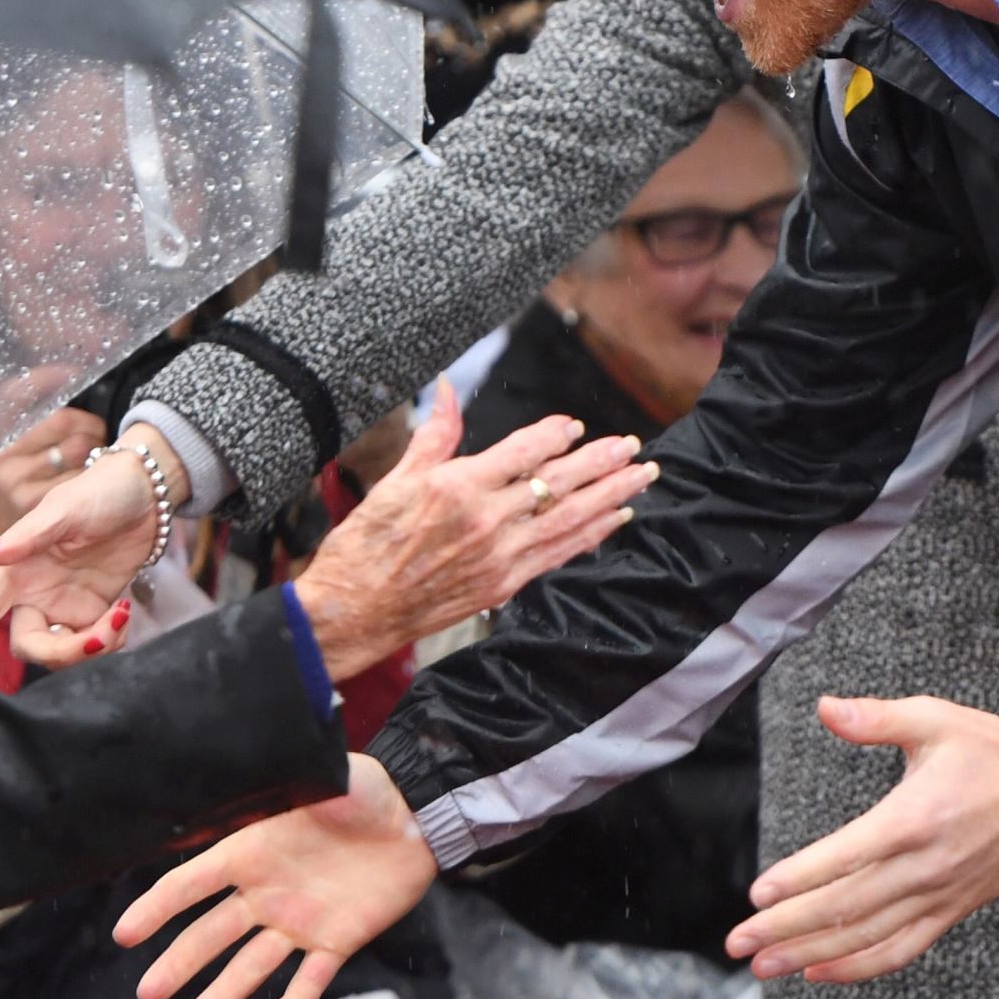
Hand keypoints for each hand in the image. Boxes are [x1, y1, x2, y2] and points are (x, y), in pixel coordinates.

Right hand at [0, 423, 184, 678]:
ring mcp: (64, 604)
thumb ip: (26, 537)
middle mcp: (34, 592)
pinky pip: (91, 646)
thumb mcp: (65, 509)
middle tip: (100, 637)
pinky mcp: (93, 611)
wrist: (149, 493)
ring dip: (92, 647)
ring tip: (121, 616)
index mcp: (17, 569)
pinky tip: (123, 615)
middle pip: (29, 645)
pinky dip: (109, 642)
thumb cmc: (101, 491)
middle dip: (63, 652)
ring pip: (62, 652)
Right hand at [115, 753, 436, 998]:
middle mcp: (267, 892)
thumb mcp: (322, 775)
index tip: (125, 934)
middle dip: (178, 964)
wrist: (415, 816)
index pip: (193, 883)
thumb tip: (256, 759)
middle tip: (147, 995)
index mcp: (252, 851)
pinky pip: (311, 978)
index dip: (157, 907)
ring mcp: (300, 920)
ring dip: (226, 992)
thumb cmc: (365, 789)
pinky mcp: (337, 940)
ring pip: (253, 964)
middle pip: (211, 934)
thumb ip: (288, 781)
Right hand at [291, 380, 658, 679]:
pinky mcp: (503, 584)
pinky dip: (590, 535)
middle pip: (557, 484)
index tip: (575, 427)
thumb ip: (435, 434)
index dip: (553, 437)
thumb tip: (449, 390)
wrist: (357, 608)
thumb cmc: (369, 544)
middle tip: (633, 447)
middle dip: (601, 463)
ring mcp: (499, 555)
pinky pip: (558, 554)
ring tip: (641, 477)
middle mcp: (486, 520)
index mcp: (458, 486)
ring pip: (568, 519)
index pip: (522, 452)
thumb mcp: (398, 478)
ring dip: (610, 496)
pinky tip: (614, 519)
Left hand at [725, 696, 998, 983]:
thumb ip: (876, 718)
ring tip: (765, 966)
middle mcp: (925, 866)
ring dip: (813, 955)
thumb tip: (827, 708)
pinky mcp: (953, 910)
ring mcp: (940, 895)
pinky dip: (861, 967)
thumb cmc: (989, 750)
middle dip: (787, 928)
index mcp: (913, 819)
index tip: (758, 895)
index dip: (799, 879)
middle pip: (847, 908)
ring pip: (869, 937)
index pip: (845, 858)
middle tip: (739, 943)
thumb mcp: (933, 719)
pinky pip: (903, 949)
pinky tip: (822, 972)